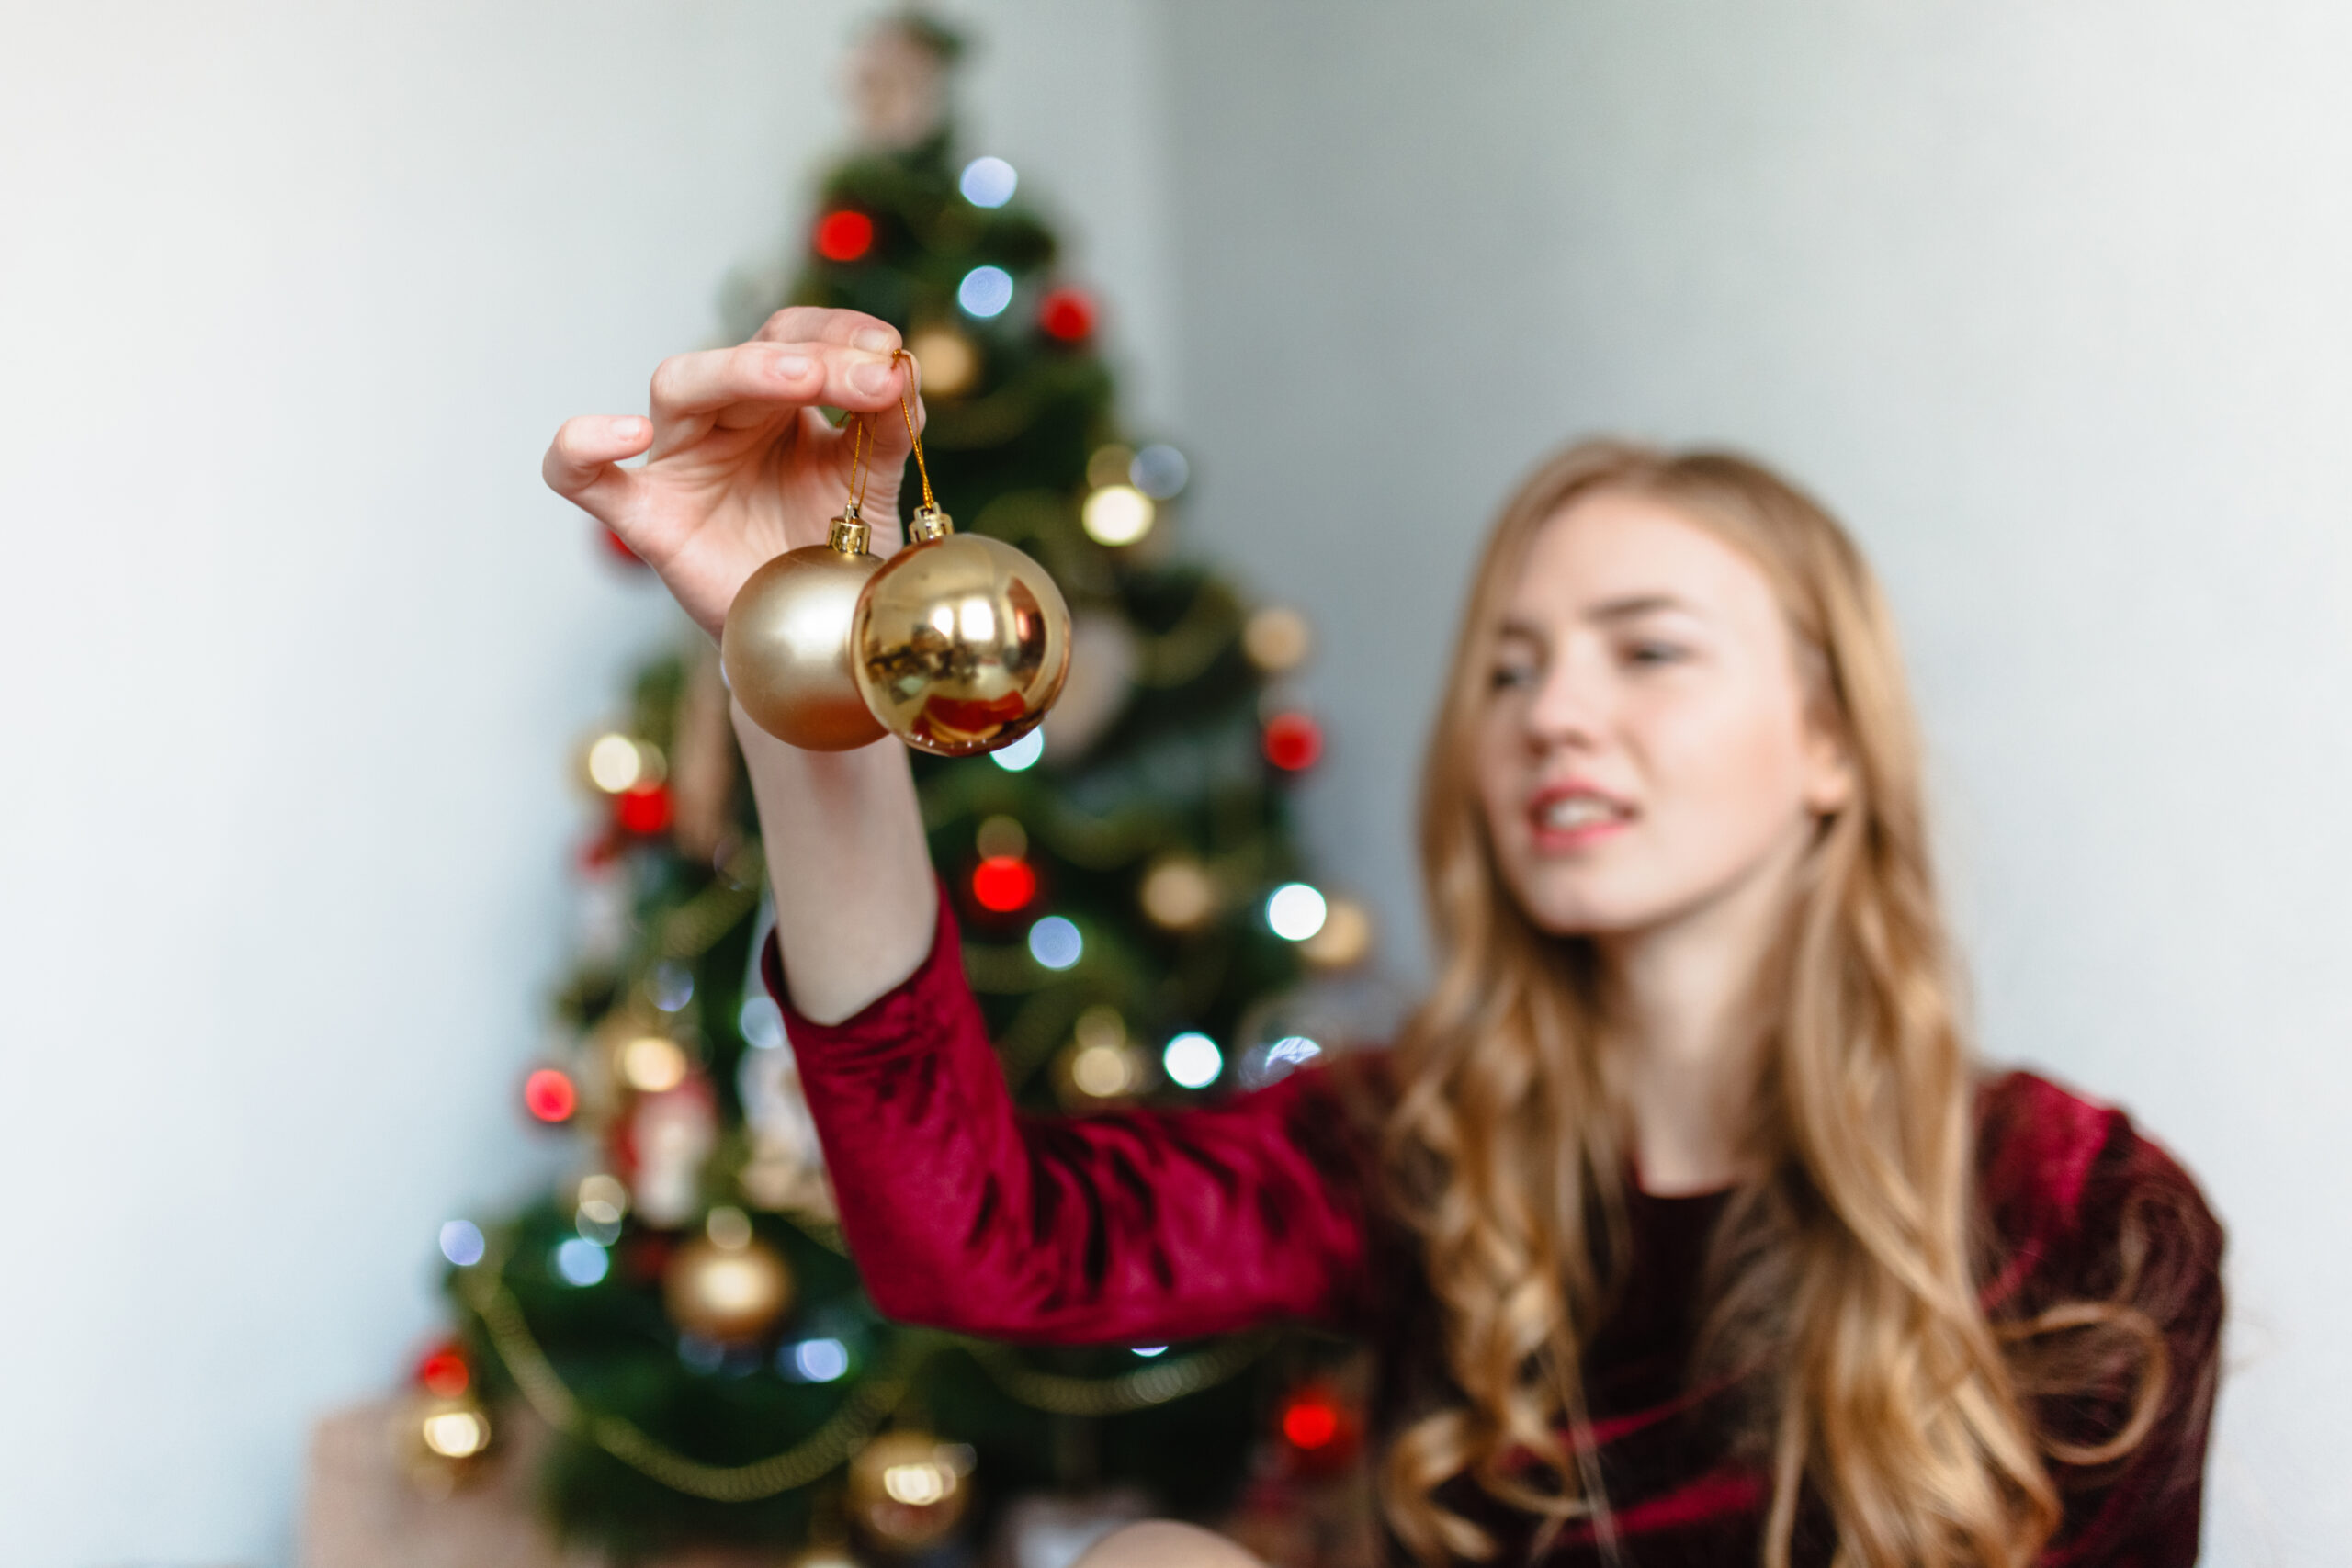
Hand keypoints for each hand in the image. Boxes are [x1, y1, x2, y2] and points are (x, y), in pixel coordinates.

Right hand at [543, 308, 923, 638]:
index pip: (792, 335)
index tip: (890, 351)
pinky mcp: (644, 518)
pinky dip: (583, 446)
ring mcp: (678, 463)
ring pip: (677, 386)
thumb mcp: (873, 485)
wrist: (809, 634)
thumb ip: (889, 430)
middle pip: (745, 355)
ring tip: (804, 379)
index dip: (838, 331)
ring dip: (742, 370)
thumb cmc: (828, 549)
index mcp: (773, 401)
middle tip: (870, 375)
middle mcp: (720, 418)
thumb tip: (903, 370)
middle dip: (812, 357)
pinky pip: (579, 474)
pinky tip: (628, 434)